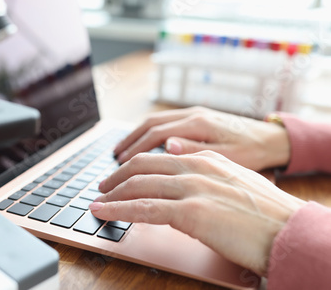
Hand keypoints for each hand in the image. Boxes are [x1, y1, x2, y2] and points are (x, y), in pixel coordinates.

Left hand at [90, 151, 305, 275]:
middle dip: (116, 176)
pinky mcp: (191, 213)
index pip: (158, 156)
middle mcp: (196, 167)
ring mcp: (192, 188)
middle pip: (142, 165)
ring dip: (111, 194)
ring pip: (138, 185)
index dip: (134, 165)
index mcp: (206, 159)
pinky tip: (103, 213)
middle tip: (102, 186)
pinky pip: (144, 208)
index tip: (121, 174)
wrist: (290, 231)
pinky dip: (118, 210)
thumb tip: (186, 183)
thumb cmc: (267, 214)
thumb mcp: (235, 184)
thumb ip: (208, 177)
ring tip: (97, 202)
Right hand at [114, 106, 289, 171]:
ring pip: (154, 121)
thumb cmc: (252, 152)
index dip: (136, 150)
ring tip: (120, 152)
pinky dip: (148, 132)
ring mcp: (193, 113)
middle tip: (113, 159)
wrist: (272, 138)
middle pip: (150, 124)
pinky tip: (142, 144)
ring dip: (135, 135)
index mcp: (198, 124)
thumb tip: (167, 145)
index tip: (121, 164)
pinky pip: (164, 122)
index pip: (156, 134)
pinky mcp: (195, 117)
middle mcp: (192, 114)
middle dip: (129, 141)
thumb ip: (196, 150)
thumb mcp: (228, 157)